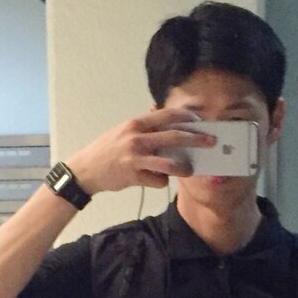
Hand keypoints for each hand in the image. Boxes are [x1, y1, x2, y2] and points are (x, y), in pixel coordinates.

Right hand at [65, 107, 216, 195]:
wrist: (86, 170)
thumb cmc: (108, 150)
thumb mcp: (124, 131)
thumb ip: (144, 127)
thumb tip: (165, 121)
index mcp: (136, 124)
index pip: (167, 115)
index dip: (187, 118)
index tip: (199, 122)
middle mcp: (137, 138)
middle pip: (174, 136)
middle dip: (196, 139)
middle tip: (211, 142)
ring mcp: (135, 158)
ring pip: (168, 163)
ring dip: (182, 168)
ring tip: (189, 171)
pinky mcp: (134, 176)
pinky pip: (157, 180)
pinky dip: (160, 182)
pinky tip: (153, 180)